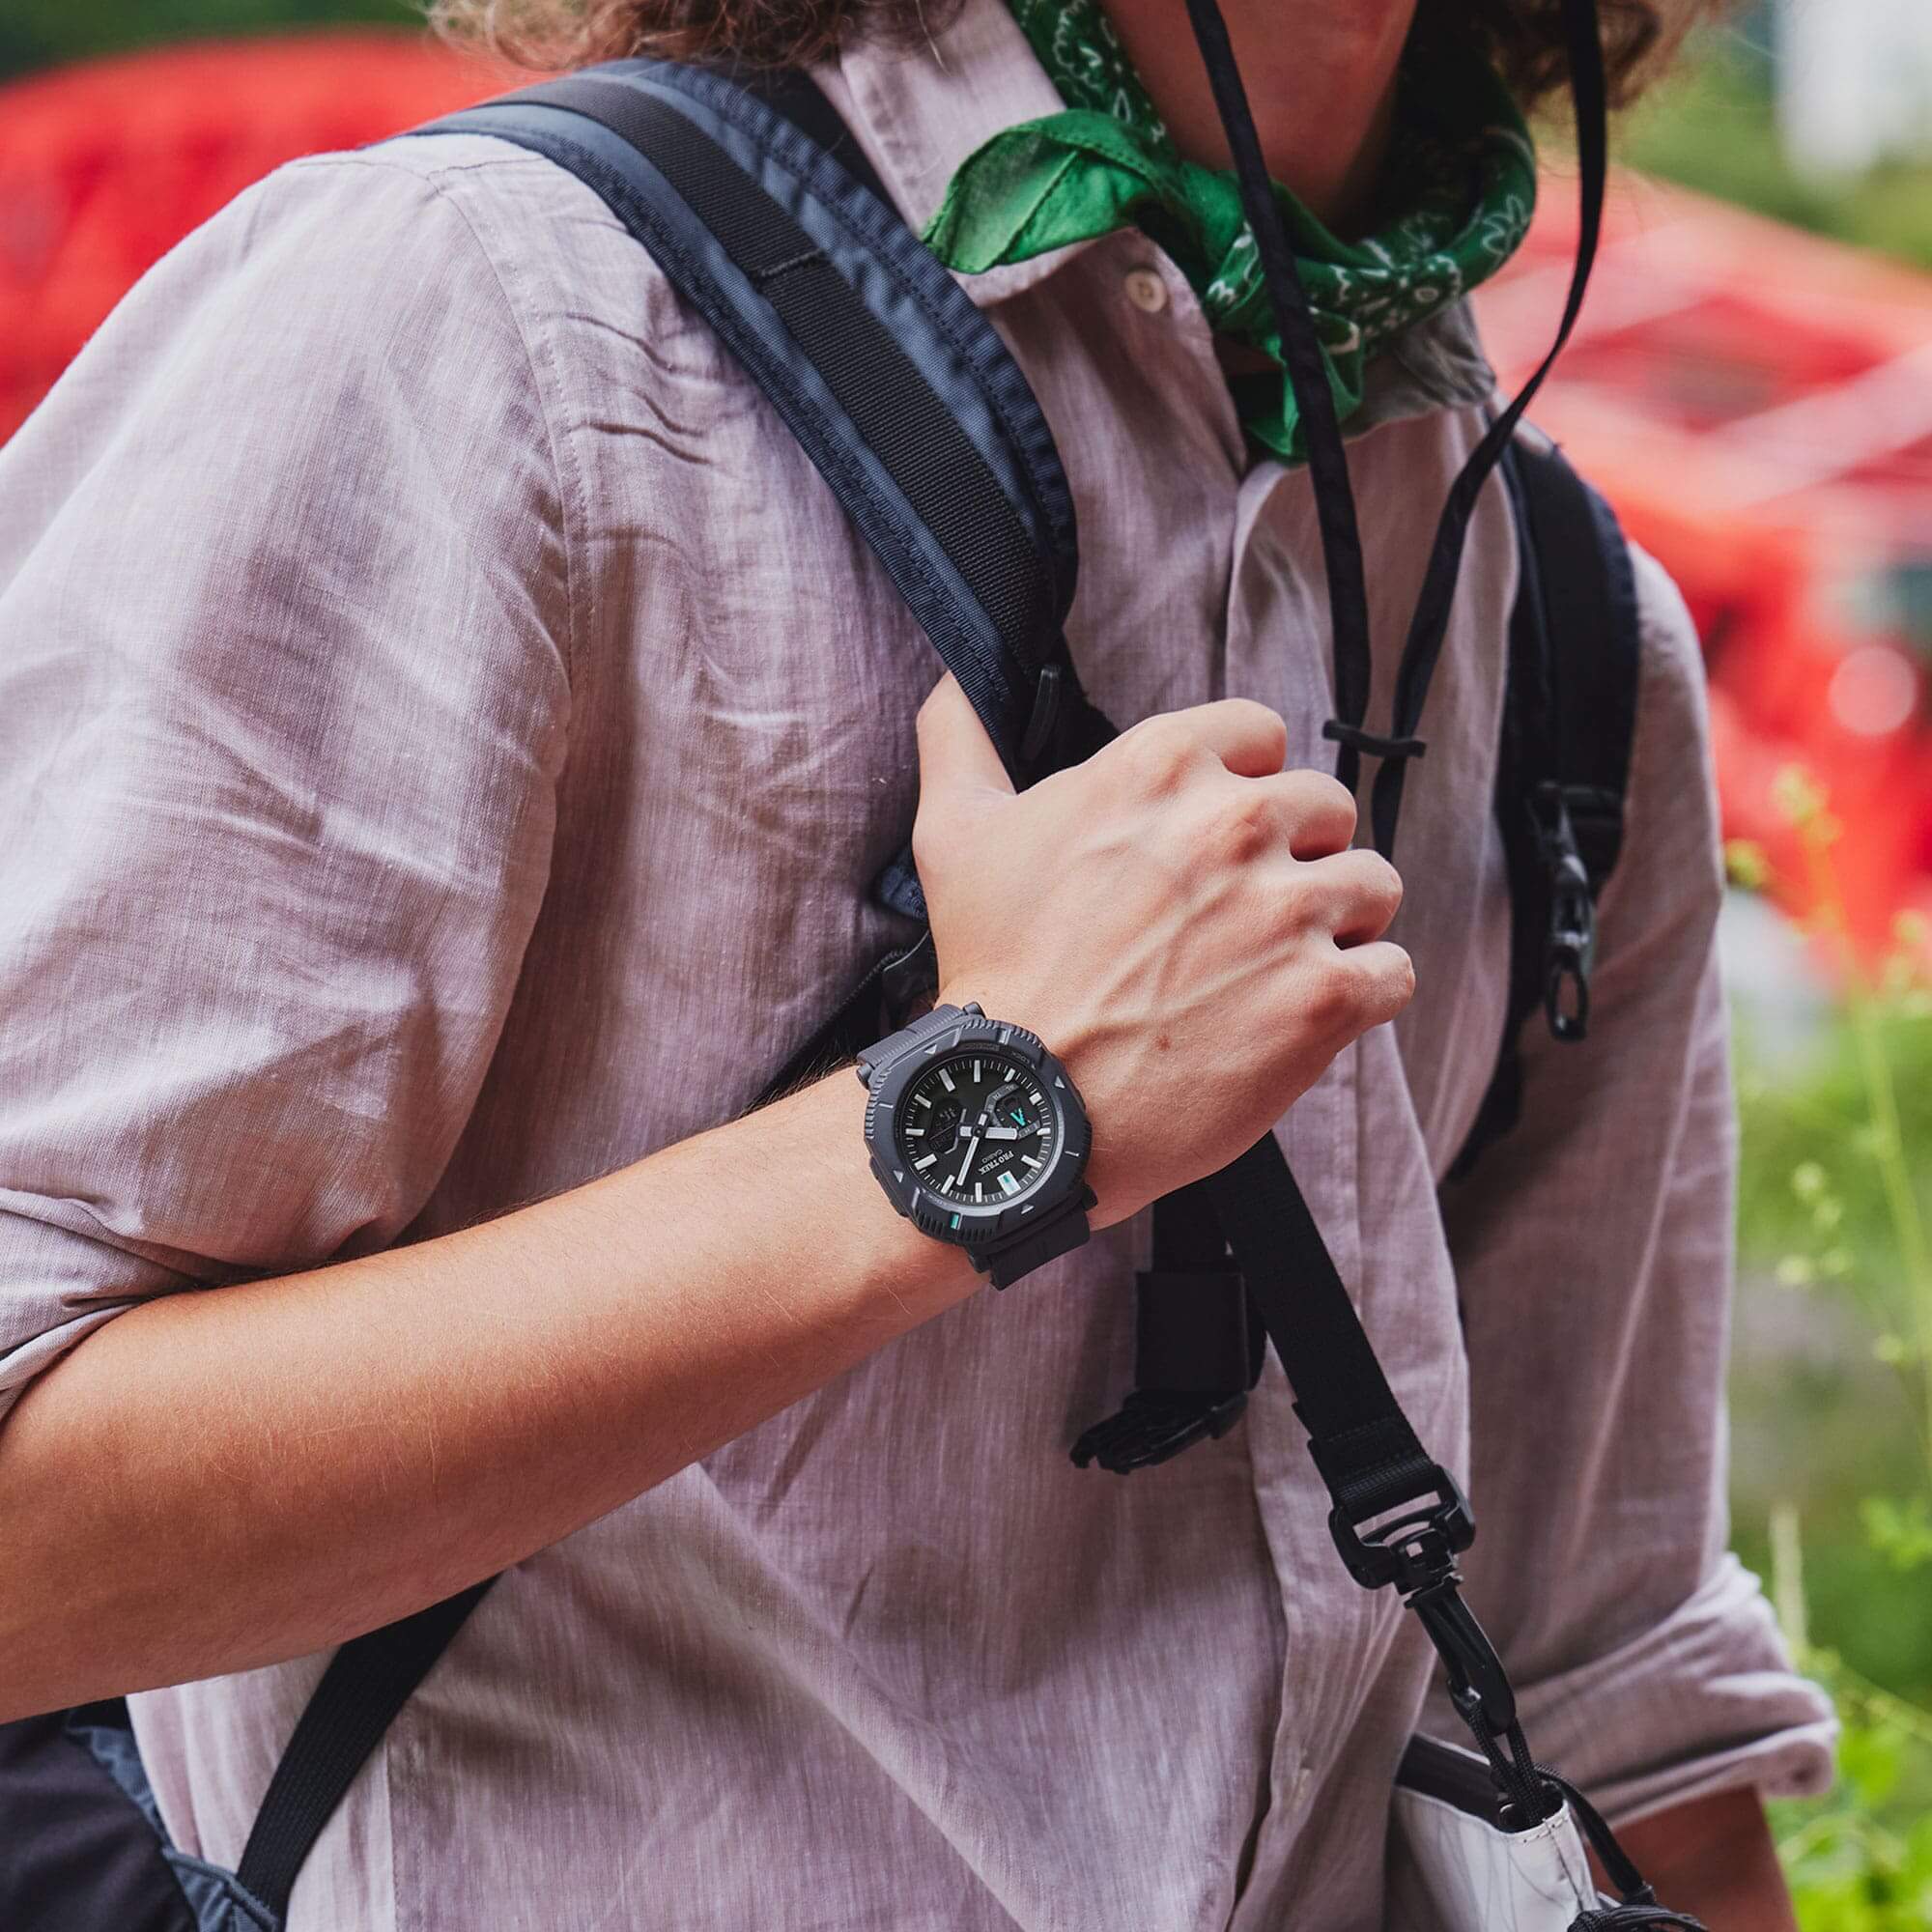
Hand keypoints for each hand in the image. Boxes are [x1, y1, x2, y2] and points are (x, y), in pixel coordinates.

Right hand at [913, 675, 1411, 1227]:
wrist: (1024, 1103)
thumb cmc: (991, 971)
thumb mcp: (956, 835)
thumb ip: (961, 740)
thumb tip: (952, 683)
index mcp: (1161, 765)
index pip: (1263, 736)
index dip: (1244, 788)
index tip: (1215, 843)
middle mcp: (1234, 823)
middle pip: (1329, 807)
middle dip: (1295, 857)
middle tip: (1239, 918)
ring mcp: (1287, 910)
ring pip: (1374, 884)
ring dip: (1338, 924)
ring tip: (1275, 968)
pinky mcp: (1325, 996)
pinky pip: (1394, 970)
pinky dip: (1363, 995)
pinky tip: (1304, 1015)